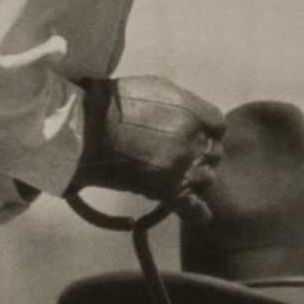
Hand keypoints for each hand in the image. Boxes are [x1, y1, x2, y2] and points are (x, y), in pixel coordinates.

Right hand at [76, 73, 227, 207]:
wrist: (85, 129)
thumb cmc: (110, 105)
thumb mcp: (154, 89)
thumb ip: (180, 104)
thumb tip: (190, 116)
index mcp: (191, 110)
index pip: (218, 126)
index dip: (208, 134)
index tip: (196, 138)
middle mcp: (192, 136)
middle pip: (213, 153)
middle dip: (199, 157)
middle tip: (178, 160)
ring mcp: (183, 164)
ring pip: (206, 178)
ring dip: (192, 180)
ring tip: (174, 180)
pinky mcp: (170, 190)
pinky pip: (195, 208)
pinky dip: (197, 213)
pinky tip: (197, 214)